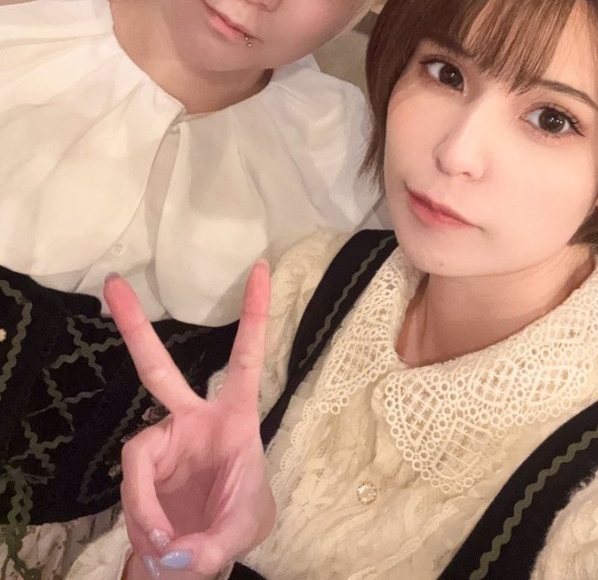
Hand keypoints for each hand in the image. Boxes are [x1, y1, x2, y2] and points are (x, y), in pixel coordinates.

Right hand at [105, 263, 274, 579]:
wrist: (203, 554)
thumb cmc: (236, 520)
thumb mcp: (241, 530)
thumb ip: (214, 544)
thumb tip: (178, 552)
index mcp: (235, 417)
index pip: (247, 359)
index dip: (255, 316)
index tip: (260, 268)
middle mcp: (193, 420)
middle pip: (157, 369)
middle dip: (134, 326)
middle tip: (113, 282)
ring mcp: (163, 442)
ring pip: (137, 458)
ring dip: (147, 506)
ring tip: (169, 544)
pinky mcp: (141, 468)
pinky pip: (131, 489)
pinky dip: (142, 520)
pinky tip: (158, 543)